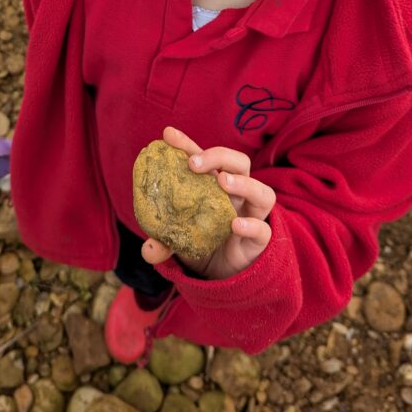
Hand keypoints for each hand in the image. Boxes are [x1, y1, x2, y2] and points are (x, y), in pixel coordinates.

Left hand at [141, 125, 275, 279]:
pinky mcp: (258, 241)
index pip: (204, 159)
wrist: (222, 277)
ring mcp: (251, 216)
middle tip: (194, 164)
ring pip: (262, 192)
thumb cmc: (201, 247)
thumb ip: (163, 244)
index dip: (187, 145)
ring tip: (223, 182)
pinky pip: (263, 229)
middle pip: (239, 163)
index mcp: (213, 187)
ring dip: (244, 183)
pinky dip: (251, 224)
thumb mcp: (177, 243)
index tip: (168, 134)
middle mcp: (236, 196)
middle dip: (219, 156)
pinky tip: (235, 224)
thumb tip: (149, 250)